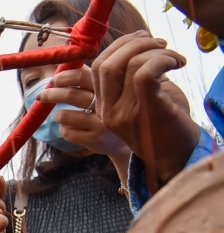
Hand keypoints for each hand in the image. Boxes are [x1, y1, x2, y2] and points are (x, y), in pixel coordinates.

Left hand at [39, 67, 129, 161]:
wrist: (123, 141)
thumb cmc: (106, 111)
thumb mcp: (104, 92)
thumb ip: (87, 79)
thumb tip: (60, 70)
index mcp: (108, 87)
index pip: (81, 76)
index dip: (63, 77)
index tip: (53, 81)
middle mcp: (106, 104)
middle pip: (70, 95)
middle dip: (51, 94)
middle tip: (41, 96)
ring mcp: (101, 123)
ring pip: (64, 115)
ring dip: (57, 115)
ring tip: (61, 116)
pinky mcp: (95, 139)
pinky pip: (66, 132)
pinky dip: (63, 129)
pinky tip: (72, 129)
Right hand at [92, 32, 200, 187]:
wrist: (173, 156)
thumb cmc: (161, 126)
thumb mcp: (138, 102)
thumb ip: (130, 80)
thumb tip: (135, 47)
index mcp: (103, 107)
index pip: (94, 68)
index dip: (117, 46)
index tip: (141, 39)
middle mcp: (108, 111)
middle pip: (106, 64)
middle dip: (134, 43)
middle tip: (158, 43)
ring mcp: (123, 112)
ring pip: (127, 64)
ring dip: (155, 50)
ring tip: (172, 55)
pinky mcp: (144, 111)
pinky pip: (144, 73)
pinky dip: (163, 60)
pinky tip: (176, 64)